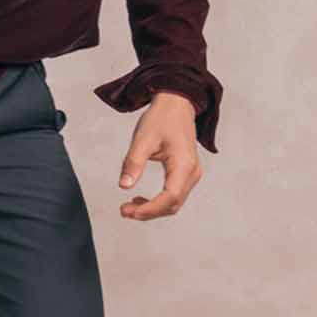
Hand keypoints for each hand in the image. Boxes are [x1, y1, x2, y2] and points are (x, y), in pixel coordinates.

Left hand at [117, 93, 204, 221]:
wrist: (176, 105)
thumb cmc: (161, 119)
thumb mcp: (143, 139)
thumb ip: (133, 163)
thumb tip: (123, 186)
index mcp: (184, 164)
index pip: (170, 197)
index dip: (150, 209)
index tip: (128, 212)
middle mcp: (192, 172)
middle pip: (173, 204)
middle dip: (148, 212)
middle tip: (123, 211)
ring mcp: (191, 174)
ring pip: (174, 203)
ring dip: (152, 209)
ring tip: (128, 207)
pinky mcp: (186, 173)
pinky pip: (174, 195)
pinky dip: (157, 202)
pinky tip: (139, 200)